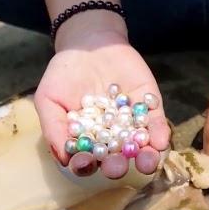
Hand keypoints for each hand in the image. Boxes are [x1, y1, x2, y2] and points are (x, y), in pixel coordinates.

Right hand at [34, 17, 169, 178]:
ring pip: (142, 148)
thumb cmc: (64, 74)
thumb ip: (54, 128)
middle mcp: (111, 138)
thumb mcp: (49, 99)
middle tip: (116, 167)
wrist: (89, 42)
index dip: (86, 165)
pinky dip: (159, 134)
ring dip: (146, 158)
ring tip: (146, 162)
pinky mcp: (150, 108)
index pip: (87, 160)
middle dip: (116, 166)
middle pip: (116, 159)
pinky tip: (160, 140)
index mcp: (86, 141)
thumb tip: (64, 159)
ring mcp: (132, 124)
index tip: (85, 163)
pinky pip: (157, 124)